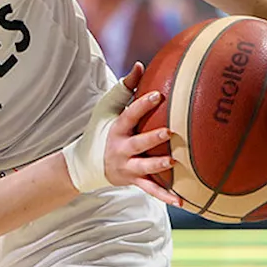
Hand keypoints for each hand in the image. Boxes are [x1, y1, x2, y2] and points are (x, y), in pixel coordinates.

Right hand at [63, 63, 181, 208]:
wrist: (84, 164)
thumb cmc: (101, 129)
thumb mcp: (108, 108)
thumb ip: (125, 87)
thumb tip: (141, 64)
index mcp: (117, 129)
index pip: (129, 115)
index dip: (142, 105)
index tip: (158, 95)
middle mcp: (120, 149)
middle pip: (136, 143)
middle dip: (152, 138)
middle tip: (169, 131)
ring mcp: (127, 166)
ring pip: (143, 168)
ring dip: (157, 166)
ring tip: (172, 162)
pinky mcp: (133, 180)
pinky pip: (151, 190)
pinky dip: (166, 196)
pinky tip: (182, 201)